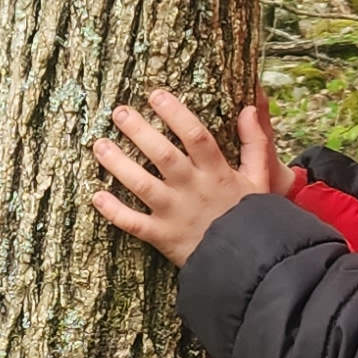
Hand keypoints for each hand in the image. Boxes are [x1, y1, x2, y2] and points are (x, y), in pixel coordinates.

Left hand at [90, 90, 285, 266]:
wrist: (246, 262)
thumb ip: (255, 142)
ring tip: (100, 145)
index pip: (195, 136)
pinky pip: (133, 223)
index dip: (175, 113)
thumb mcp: (260, 178)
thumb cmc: (252, 216)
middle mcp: (192, 189)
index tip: (155, 95)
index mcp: (216, 172)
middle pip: (162, 155)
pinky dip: (114, 211)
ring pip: (142, 185)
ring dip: (118, 164)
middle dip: (138, 131)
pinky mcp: (162, 236)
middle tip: (118, 112)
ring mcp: (175, 213)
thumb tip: (249, 108)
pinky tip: (97, 196)